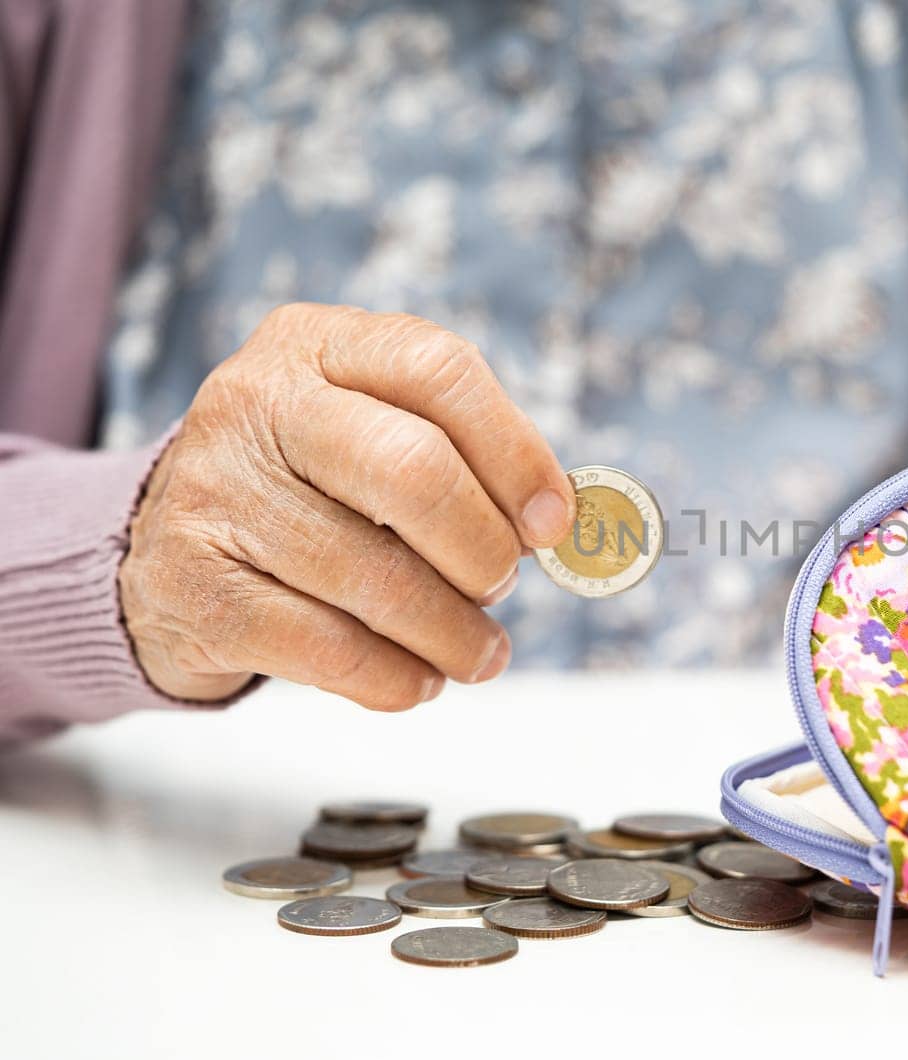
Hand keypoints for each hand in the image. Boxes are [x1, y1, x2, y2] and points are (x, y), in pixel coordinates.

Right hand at [120, 302, 574, 709]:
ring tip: (479, 652)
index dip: (515, 453)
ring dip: (452, 632)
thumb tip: (556, 522)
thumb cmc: (309, 489)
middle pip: (412, 469)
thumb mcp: (374, 432)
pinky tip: (418, 679)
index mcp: (319, 343)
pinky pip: (329, 648)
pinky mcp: (194, 586)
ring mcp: (215, 491)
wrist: (162, 551)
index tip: (553, 522)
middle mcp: (257, 401)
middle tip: (501, 584)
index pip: (438, 370)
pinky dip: (395, 678)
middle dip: (482, 546)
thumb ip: (463, 457)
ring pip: (376, 577)